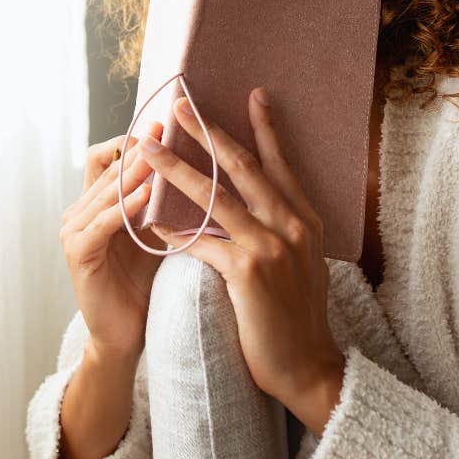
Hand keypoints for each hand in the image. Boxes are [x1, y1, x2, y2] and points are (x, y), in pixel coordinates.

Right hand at [59, 122, 169, 358]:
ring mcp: (75, 231)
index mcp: (99, 200)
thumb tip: (196, 156)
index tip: (167, 122)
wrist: (131, 331)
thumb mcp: (159, 226)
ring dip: (133, 172)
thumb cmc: (149, 276)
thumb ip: (164, 194)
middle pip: (108, 165)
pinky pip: (100, 223)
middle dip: (139, 147)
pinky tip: (148, 196)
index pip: (109, 154)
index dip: (135, 136)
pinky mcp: (78, 254)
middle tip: (166, 127)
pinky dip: (123, 207)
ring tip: (160, 155)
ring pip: (105, 189)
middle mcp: (80, 209)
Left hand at [140, 88, 344, 411]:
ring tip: (149, 150)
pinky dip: (174, 231)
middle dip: (209, 132)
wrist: (308, 364)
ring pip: (216, 196)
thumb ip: (279, 227)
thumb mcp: (300, 259)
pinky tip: (150, 221)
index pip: (280, 163)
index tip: (254, 95)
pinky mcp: (250, 272)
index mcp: (305, 217)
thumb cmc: (297, 313)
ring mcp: (272, 245)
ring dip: (177, 169)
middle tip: (181, 106)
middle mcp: (292, 223)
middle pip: (243, 167)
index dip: (266, 128)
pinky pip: (202, 243)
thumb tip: (253, 203)